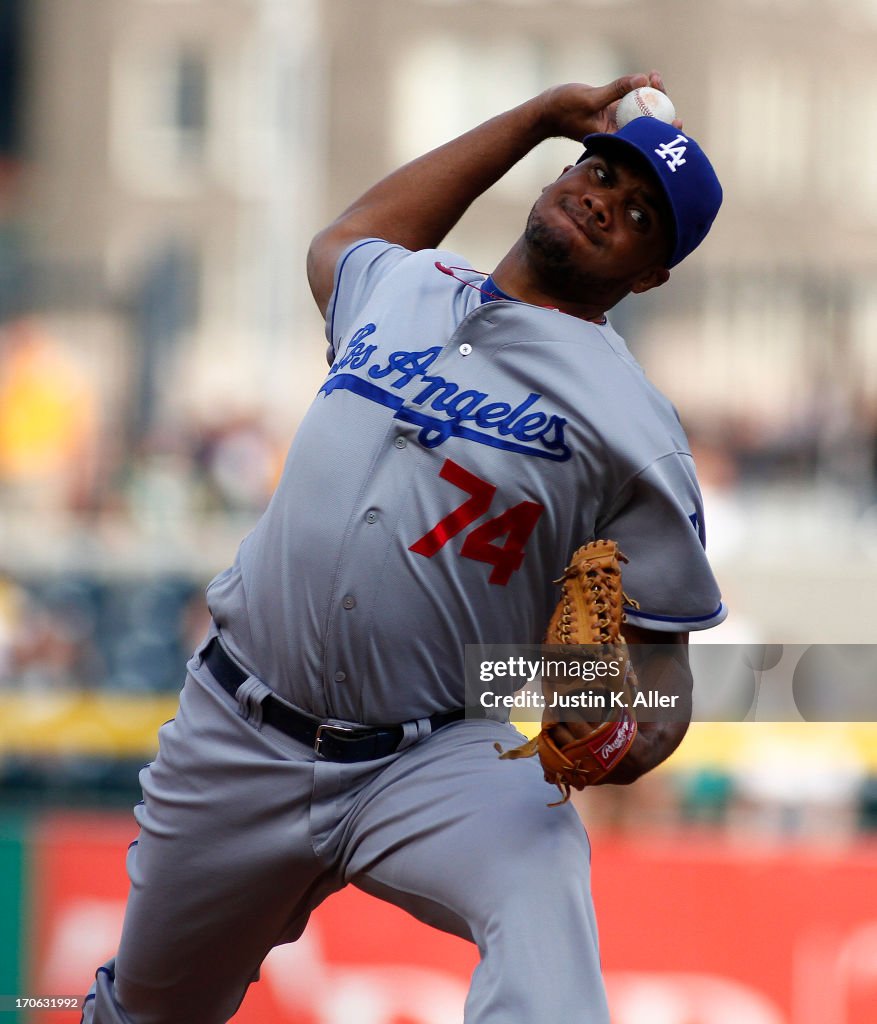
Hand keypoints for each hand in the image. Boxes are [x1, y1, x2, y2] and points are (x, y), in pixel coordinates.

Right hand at [536, 71, 681, 140]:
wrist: (546, 112)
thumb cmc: (564, 108)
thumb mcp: (591, 99)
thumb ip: (617, 89)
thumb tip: (642, 79)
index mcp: (614, 140)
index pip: (644, 138)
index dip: (662, 131)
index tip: (676, 120)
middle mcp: (617, 133)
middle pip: (646, 124)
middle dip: (659, 107)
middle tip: (661, 84)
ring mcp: (615, 123)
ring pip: (640, 112)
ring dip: (650, 94)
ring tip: (654, 75)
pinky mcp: (612, 112)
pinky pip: (632, 102)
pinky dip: (639, 90)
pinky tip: (647, 76)